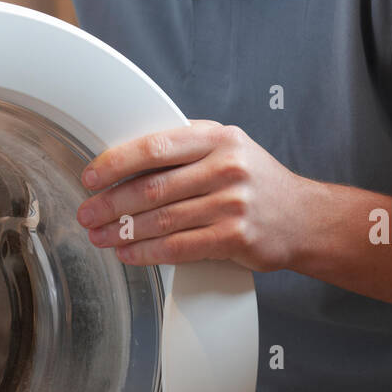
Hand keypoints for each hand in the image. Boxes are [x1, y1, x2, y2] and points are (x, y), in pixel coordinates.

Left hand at [75, 120, 312, 271]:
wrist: (304, 217)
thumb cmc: (256, 180)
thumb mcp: (228, 147)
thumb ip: (186, 147)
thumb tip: (127, 159)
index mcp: (217, 138)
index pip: (155, 147)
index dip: (116, 163)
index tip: (91, 176)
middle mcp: (225, 167)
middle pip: (153, 187)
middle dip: (111, 203)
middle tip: (87, 213)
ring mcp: (231, 203)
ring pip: (162, 220)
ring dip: (123, 231)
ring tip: (100, 236)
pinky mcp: (235, 237)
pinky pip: (180, 247)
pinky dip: (147, 252)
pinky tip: (129, 253)